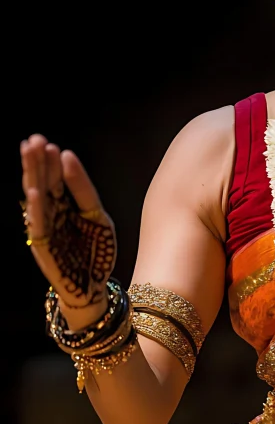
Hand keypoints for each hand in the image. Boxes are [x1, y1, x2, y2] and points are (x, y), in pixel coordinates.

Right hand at [21, 134, 116, 307]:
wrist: (96, 284)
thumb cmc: (96, 250)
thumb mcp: (97, 215)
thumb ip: (83, 190)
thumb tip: (67, 157)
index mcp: (64, 206)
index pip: (55, 179)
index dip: (51, 162)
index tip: (48, 143)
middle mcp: (51, 215)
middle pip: (42, 183)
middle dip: (37, 162)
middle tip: (33, 139)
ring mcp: (45, 229)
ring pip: (36, 198)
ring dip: (33, 176)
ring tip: (29, 155)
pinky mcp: (44, 247)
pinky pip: (38, 224)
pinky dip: (36, 208)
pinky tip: (34, 191)